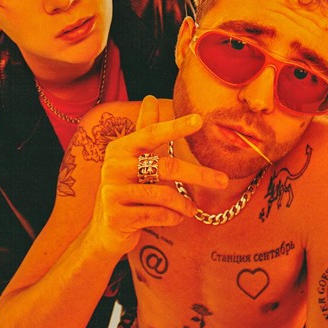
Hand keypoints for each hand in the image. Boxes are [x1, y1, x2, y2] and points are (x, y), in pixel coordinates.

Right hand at [88, 96, 228, 255]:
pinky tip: (177, 218)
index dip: (175, 126)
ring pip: (163, 194)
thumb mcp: (132, 158)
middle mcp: (113, 167)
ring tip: (193, 209)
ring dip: (184, 203)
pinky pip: (156, 214)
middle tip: (224, 181)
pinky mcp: (116, 216)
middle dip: (199, 174)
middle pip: (166, 166)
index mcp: (121, 148)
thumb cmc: (126, 188)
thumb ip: (144, 129)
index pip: (152, 133)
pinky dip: (172, 217)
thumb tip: (151, 97)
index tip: (199, 120)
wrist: (104, 230)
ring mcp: (112, 192)